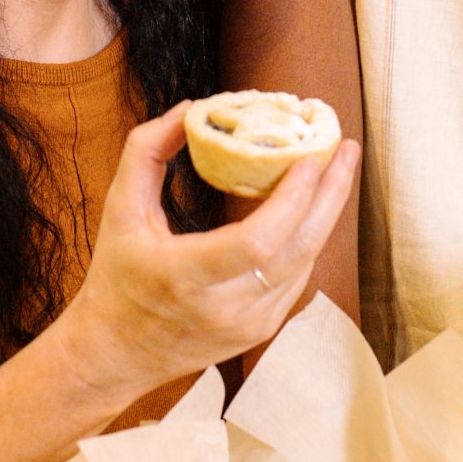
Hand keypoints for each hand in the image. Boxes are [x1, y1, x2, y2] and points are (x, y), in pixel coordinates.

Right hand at [64, 103, 361, 398]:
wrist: (116, 354)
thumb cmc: (116, 274)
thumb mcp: (118, 207)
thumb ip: (147, 150)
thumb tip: (191, 108)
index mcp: (184, 277)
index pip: (255, 242)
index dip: (290, 201)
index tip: (308, 158)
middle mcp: (223, 308)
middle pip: (296, 251)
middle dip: (330, 196)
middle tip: (346, 149)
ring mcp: (247, 326)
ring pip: (305, 264)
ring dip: (326, 213)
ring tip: (339, 168)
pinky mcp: (260, 331)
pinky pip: (297, 278)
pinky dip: (309, 238)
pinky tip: (317, 205)